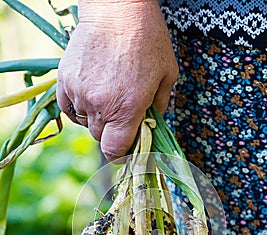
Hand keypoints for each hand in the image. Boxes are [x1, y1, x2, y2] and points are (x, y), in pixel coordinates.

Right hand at [56, 0, 177, 160]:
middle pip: (100, 137)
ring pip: (85, 123)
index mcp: (127, 108)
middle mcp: (100, 105)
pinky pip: (69, 108)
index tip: (125, 149)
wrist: (118, 7)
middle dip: (112, 132)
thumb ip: (160, 108)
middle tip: (122, 114)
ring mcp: (79, 93)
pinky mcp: (65, 80)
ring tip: (108, 95)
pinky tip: (91, 94)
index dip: (121, 155)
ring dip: (96, 117)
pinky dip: (79, 108)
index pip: (114, 150)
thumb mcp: (168, 75)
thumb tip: (152, 127)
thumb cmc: (148, 39)